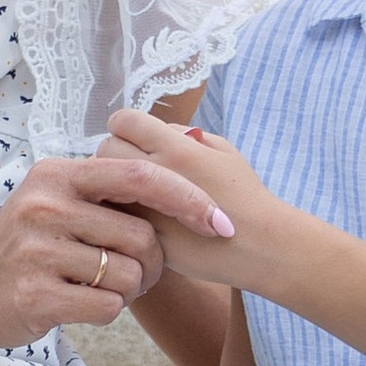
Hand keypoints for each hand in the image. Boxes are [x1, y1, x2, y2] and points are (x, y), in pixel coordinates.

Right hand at [0, 144, 237, 352]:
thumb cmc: (29, 242)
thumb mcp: (57, 197)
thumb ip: (106, 186)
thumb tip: (184, 168)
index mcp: (59, 174)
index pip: (140, 176)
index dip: (188, 198)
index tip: (221, 222)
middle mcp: (46, 206)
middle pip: (141, 236)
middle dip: (154, 263)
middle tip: (138, 274)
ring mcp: (37, 251)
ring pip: (127, 274)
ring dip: (130, 290)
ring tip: (105, 288)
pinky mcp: (35, 295)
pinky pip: (107, 306)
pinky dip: (108, 309)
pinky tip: (84, 305)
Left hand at [101, 106, 275, 284]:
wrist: (260, 245)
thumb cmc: (245, 195)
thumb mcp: (222, 150)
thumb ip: (185, 135)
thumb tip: (156, 131)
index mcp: (177, 147)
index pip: (124, 120)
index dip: (126, 127)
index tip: (133, 139)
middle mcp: (157, 173)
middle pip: (107, 148)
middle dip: (115, 154)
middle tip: (130, 168)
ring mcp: (147, 207)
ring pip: (105, 185)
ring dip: (112, 185)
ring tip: (134, 194)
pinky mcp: (145, 237)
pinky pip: (115, 216)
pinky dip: (120, 212)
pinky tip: (138, 217)